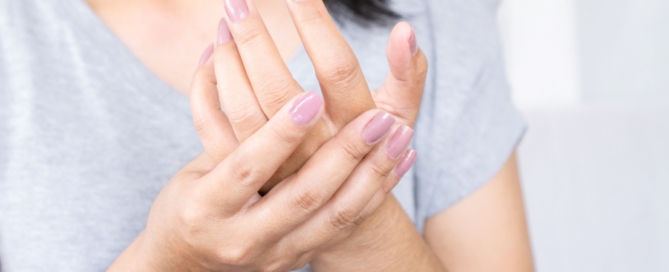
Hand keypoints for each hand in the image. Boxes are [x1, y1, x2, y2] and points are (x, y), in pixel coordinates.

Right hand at [109, 83, 414, 270]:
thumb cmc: (189, 204)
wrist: (190, 266)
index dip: (280, 134)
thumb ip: (214, 123)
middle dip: (343, 154)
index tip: (312, 98)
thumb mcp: (192, 169)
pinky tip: (400, 161)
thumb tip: (216, 48)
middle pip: (302, 195)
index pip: (247, 168)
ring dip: (372, 173)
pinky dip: (376, 192)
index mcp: (205, 207)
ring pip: (334, 216)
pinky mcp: (299, 257)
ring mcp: (275, 254)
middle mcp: (242, 237)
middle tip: (376, 118)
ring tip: (400, 135)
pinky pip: (346, 225)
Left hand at [196, 0, 426, 193]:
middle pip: (277, 88)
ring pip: (240, 107)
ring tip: (226, 21)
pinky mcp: (243, 173)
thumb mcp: (401, 117)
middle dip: (255, 37)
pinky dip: (204, 85)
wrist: (335, 212)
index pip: (337, 69)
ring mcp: (275, 165)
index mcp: (355, 129)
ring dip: (228, 58)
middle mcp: (313, 150)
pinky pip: (211, 125)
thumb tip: (405, 30)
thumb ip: (408, 75)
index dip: (316, 25)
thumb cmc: (370, 152)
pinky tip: (210, 53)